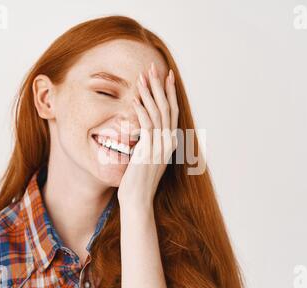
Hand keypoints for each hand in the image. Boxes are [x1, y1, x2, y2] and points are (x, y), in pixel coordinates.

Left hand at [117, 62, 178, 209]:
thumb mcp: (148, 158)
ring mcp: (159, 146)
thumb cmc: (139, 181)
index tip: (167, 76)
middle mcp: (168, 142)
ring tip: (143, 77)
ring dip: (149, 94)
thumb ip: (149, 143)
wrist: (138, 199)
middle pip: (167, 108)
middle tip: (154, 68)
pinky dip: (141, 111)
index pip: (172, 111)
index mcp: (169, 142)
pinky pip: (146, 126)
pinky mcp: (148, 151)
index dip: (169, 92)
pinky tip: (135, 99)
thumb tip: (145, 132)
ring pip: (157, 113)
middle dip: (160, 86)